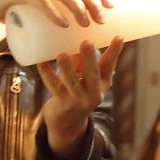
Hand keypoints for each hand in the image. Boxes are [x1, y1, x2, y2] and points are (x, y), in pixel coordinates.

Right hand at [0, 0, 113, 29]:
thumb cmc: (13, 2)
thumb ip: (53, 3)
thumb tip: (76, 23)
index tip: (113, 7)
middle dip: (93, 1)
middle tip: (103, 19)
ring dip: (78, 7)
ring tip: (87, 23)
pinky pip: (41, 0)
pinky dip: (54, 12)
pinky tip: (64, 23)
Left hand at [40, 37, 123, 159]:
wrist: (68, 123)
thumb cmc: (78, 92)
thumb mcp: (85, 79)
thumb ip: (80, 62)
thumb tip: (72, 40)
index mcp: (102, 83)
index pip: (109, 66)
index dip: (114, 51)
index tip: (118, 36)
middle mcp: (93, 92)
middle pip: (92, 74)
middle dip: (89, 58)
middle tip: (87, 42)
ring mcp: (77, 99)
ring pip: (72, 82)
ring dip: (67, 69)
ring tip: (62, 55)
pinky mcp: (62, 103)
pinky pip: (53, 86)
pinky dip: (47, 74)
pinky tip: (41, 63)